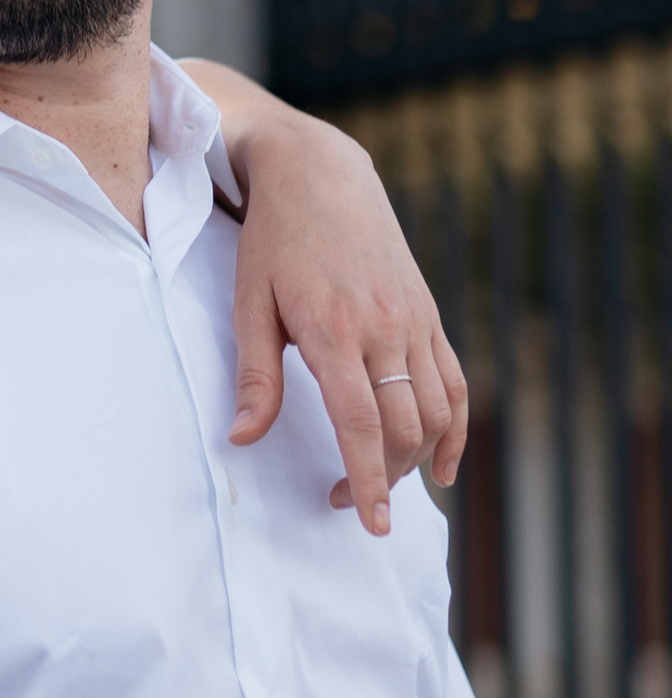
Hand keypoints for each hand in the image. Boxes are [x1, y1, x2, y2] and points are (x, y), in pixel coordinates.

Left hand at [186, 68, 466, 534]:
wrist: (319, 174)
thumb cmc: (273, 240)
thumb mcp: (249, 303)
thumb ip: (255, 376)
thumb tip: (242, 440)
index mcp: (332, 329)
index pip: (361, 424)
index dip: (367, 480)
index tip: (368, 523)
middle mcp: (383, 327)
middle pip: (404, 427)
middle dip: (384, 478)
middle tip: (348, 502)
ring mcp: (413, 320)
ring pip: (434, 411)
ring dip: (415, 459)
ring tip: (383, 484)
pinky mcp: (428, 313)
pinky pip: (454, 382)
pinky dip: (454, 428)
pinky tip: (441, 463)